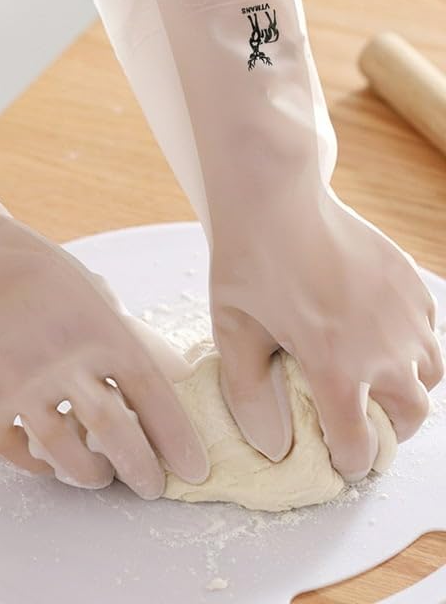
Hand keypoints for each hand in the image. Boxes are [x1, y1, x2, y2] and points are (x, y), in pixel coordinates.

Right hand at [0, 219, 207, 498]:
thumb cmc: (34, 272)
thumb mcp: (93, 292)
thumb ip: (132, 335)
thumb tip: (176, 374)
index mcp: (101, 330)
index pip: (154, 396)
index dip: (176, 439)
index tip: (192, 468)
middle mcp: (65, 362)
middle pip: (117, 435)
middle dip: (142, 470)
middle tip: (151, 487)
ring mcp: (21, 384)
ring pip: (67, 455)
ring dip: (91, 476)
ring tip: (100, 477)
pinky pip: (17, 453)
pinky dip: (39, 466)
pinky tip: (51, 463)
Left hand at [212, 187, 441, 480]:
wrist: (277, 197)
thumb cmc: (249, 262)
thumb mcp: (233, 331)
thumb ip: (250, 395)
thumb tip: (273, 445)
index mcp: (337, 367)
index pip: (358, 443)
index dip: (348, 461)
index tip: (338, 458)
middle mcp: (385, 348)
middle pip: (410, 416)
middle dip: (387, 432)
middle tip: (360, 424)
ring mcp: (405, 313)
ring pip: (431, 374)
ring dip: (408, 390)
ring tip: (375, 381)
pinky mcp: (411, 282)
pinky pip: (430, 330)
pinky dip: (414, 345)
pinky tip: (381, 334)